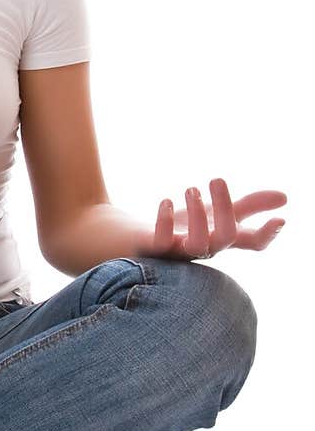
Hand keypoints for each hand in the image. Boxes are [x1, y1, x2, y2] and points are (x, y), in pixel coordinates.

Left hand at [136, 178, 286, 260]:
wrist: (146, 239)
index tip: (279, 219)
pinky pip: (162, 244)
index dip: (267, 234)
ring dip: (197, 215)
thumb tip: (284, 197)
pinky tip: (166, 201)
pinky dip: (163, 222)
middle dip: (224, 207)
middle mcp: (208, 246)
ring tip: (191, 189)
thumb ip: (249, 205)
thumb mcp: (219, 211)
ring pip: (198, 245)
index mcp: (224, 236)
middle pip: (226, 237)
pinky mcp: (158, 250)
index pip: (253, 243)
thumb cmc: (188, 226)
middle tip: (216, 179)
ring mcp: (183, 251)